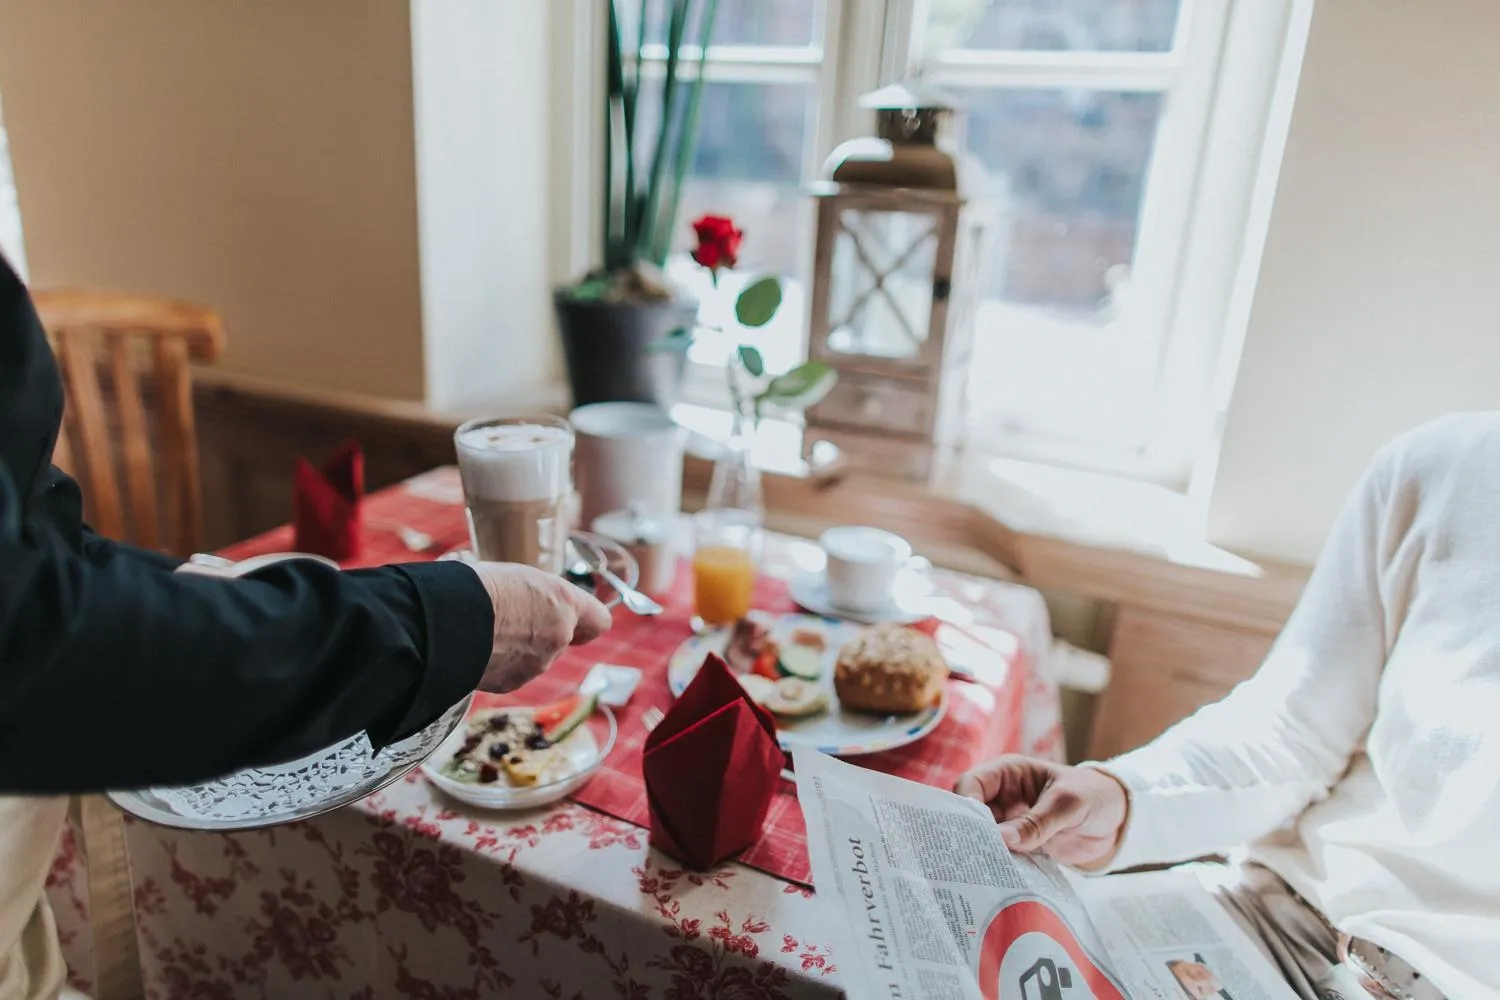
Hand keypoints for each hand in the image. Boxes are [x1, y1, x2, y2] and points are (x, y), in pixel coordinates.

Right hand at [464, 562, 612, 692]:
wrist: (446, 621)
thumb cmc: (477, 586)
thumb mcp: (517, 578)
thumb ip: (537, 597)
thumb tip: (531, 604)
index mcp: (564, 603)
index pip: (599, 620)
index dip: (586, 620)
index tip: (572, 616)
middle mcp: (558, 637)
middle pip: (560, 638)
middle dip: (540, 631)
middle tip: (510, 615)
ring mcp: (536, 664)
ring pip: (534, 657)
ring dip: (517, 647)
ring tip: (485, 628)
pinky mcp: (511, 683)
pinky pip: (510, 672)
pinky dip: (498, 664)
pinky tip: (477, 648)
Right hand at [954, 755, 1128, 866]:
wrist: (1117, 819)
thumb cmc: (1093, 795)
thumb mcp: (1068, 803)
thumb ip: (1037, 821)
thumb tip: (1002, 839)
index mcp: (1008, 773)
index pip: (972, 784)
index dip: (964, 803)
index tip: (966, 829)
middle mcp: (1002, 797)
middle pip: (970, 813)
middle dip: (967, 832)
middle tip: (965, 856)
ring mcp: (1009, 823)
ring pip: (982, 837)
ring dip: (981, 852)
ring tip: (976, 873)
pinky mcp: (1020, 846)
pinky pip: (1001, 855)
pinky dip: (998, 865)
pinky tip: (994, 880)